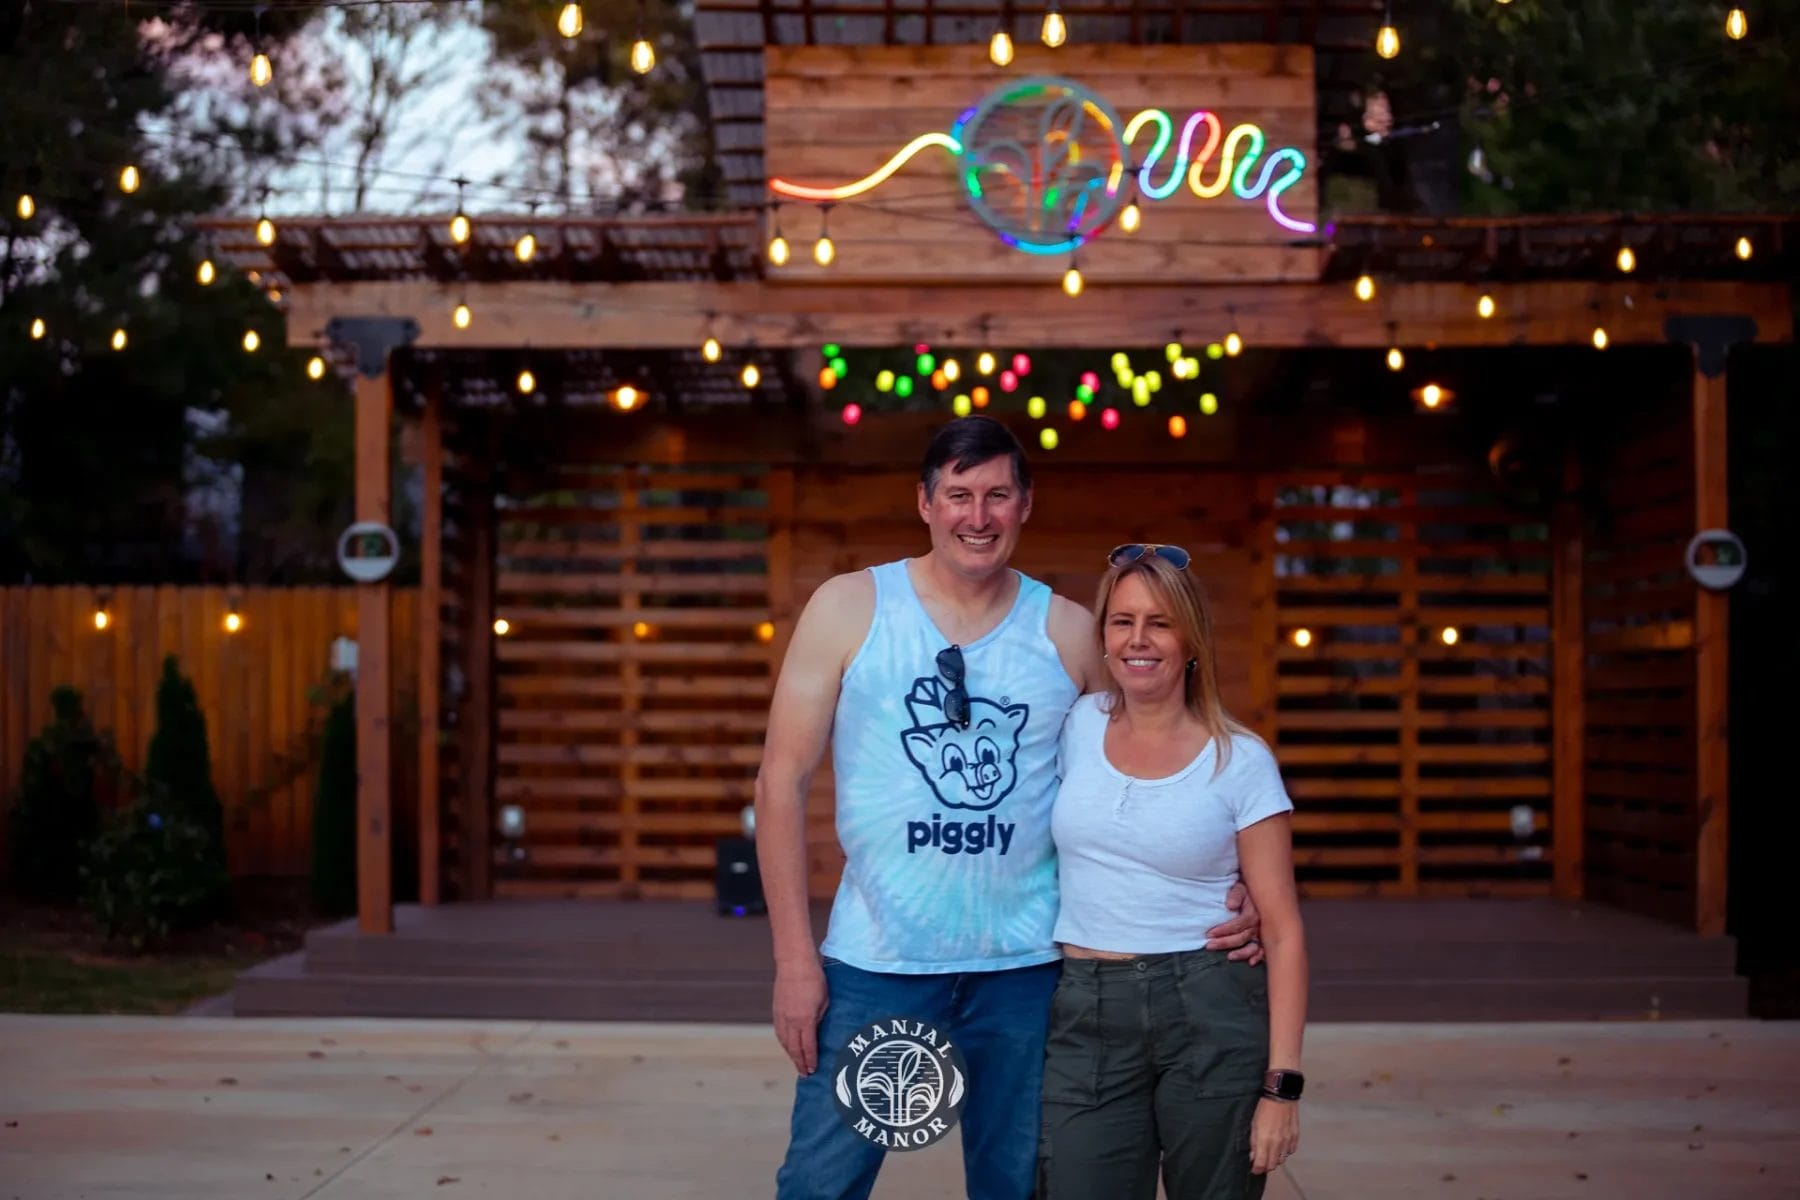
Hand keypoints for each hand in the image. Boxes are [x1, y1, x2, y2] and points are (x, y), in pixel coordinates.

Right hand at [772, 958, 828, 1074]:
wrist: (794, 963)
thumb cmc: (814, 978)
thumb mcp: (825, 1000)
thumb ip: (821, 1017)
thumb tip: (818, 1030)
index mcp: (805, 1019)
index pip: (807, 1046)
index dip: (810, 1060)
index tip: (813, 1070)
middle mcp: (791, 1021)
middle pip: (794, 1048)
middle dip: (799, 1062)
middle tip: (804, 1073)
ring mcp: (781, 1015)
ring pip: (784, 1041)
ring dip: (790, 1054)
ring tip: (796, 1062)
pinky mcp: (776, 1010)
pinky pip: (779, 1032)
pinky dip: (783, 1042)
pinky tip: (787, 1045)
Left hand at [1205, 880, 1264, 964]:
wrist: (1261, 891)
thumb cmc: (1247, 889)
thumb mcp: (1241, 887)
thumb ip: (1236, 894)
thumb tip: (1230, 905)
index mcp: (1253, 913)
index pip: (1237, 925)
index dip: (1223, 930)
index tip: (1209, 934)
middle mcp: (1259, 925)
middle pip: (1242, 937)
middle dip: (1225, 942)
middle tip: (1209, 946)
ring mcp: (1263, 933)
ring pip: (1253, 946)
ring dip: (1241, 953)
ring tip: (1229, 957)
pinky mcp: (1265, 937)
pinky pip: (1264, 950)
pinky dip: (1259, 957)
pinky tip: (1252, 962)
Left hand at [1248, 1096, 1298, 1174]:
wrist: (1280, 1097)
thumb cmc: (1263, 1109)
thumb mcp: (1253, 1125)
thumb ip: (1254, 1142)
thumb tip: (1253, 1156)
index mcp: (1265, 1141)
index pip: (1261, 1164)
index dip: (1256, 1169)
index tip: (1254, 1169)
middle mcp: (1277, 1144)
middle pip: (1272, 1165)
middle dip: (1266, 1166)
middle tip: (1261, 1162)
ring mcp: (1287, 1141)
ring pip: (1282, 1160)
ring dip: (1275, 1159)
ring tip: (1270, 1153)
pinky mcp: (1295, 1137)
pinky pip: (1290, 1151)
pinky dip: (1285, 1151)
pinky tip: (1280, 1146)